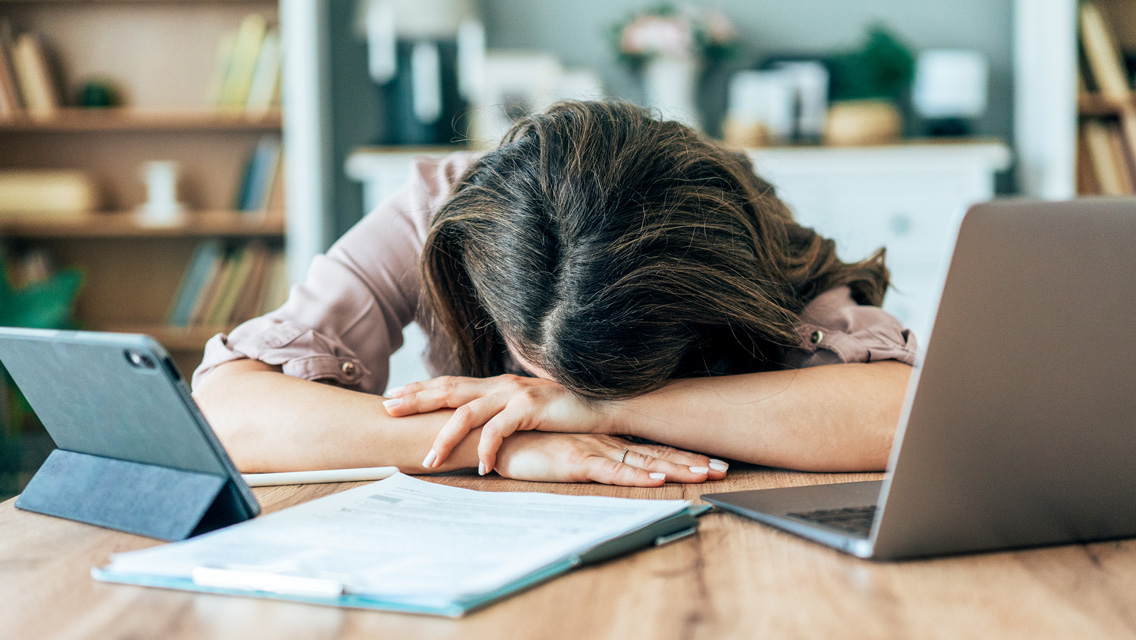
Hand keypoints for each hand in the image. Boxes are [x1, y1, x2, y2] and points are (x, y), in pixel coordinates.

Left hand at [384, 374, 605, 472]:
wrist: (604, 405)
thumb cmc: (566, 413)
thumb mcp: (527, 411)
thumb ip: (503, 414)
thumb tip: (479, 430)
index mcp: (497, 385)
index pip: (451, 383)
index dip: (421, 389)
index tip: (394, 397)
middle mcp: (501, 385)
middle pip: (448, 390)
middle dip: (416, 400)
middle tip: (387, 409)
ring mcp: (514, 394)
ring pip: (466, 414)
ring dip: (445, 439)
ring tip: (428, 461)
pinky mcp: (531, 407)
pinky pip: (499, 430)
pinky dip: (487, 450)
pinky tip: (482, 468)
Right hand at [492, 432, 726, 484]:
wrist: (496, 435)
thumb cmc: (527, 443)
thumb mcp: (564, 449)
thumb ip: (586, 454)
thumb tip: (608, 463)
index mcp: (606, 440)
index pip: (652, 447)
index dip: (682, 453)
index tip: (711, 460)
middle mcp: (606, 443)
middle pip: (657, 453)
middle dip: (692, 461)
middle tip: (725, 468)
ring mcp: (594, 450)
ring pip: (643, 462)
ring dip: (676, 468)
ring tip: (705, 474)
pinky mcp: (576, 461)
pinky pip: (612, 472)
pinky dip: (637, 476)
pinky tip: (659, 479)